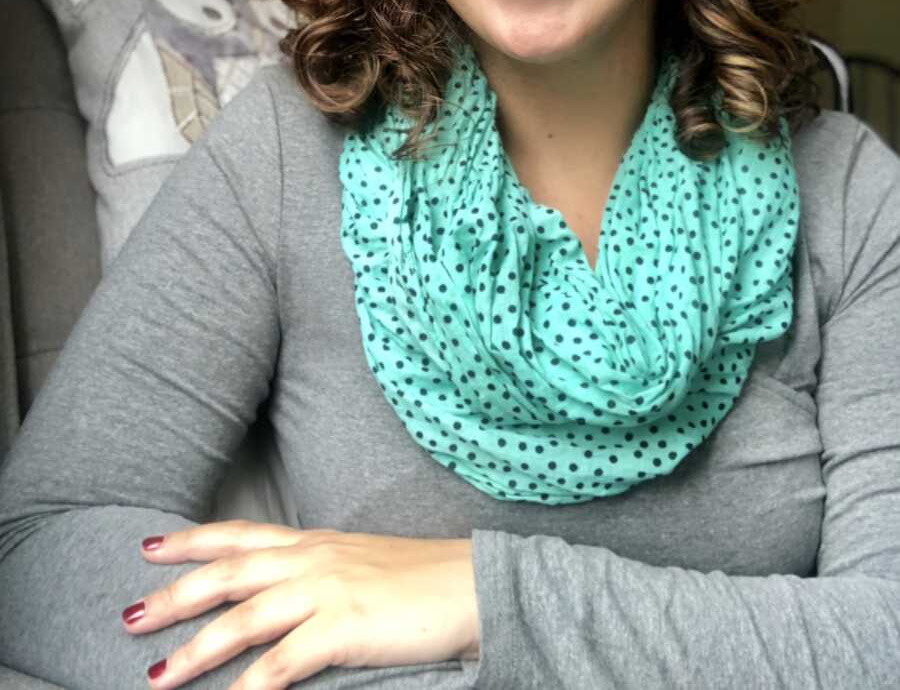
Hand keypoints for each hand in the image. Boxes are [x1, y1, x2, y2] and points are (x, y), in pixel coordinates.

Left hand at [121, 520, 480, 688]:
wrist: (471, 583)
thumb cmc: (420, 579)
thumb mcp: (359, 563)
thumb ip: (318, 572)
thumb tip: (283, 593)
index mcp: (314, 541)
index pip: (240, 534)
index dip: (192, 541)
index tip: (151, 548)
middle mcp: (311, 559)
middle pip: (228, 574)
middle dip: (174, 597)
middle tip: (128, 617)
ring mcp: (326, 590)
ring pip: (243, 619)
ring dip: (195, 650)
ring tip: (157, 677)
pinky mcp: (344, 627)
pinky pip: (283, 662)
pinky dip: (250, 687)